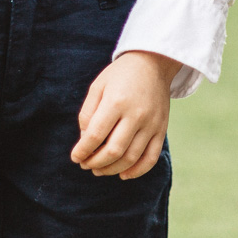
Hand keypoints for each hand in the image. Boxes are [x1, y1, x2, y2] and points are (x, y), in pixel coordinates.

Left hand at [72, 50, 180, 179]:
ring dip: (112, 170)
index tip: (75, 157)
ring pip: (131, 158)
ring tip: (99, 170)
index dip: (82, 151)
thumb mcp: (97, 86)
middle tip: (86, 165)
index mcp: (116, 102)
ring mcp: (152, 123)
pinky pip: (151, 157)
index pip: (95, 136)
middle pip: (113, 151)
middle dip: (95, 163)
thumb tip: (85, 142)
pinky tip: (123, 174)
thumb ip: (87, 113)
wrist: (153, 62)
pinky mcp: (161, 128)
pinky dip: (138, 171)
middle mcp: (136, 114)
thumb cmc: (120, 75)